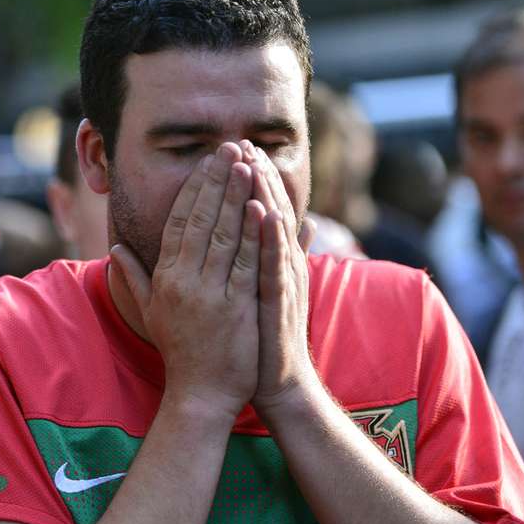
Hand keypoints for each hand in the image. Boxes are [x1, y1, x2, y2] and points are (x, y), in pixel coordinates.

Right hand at [111, 143, 264, 419]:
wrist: (201, 394)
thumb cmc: (178, 350)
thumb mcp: (149, 311)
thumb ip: (133, 277)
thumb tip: (113, 249)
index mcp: (166, 277)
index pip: (179, 221)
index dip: (194, 188)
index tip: (207, 162)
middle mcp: (184, 280)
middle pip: (202, 219)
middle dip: (217, 180)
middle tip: (229, 147)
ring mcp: (210, 294)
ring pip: (225, 234)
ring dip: (237, 196)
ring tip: (248, 162)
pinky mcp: (236, 307)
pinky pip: (247, 263)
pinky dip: (256, 234)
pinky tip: (264, 207)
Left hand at [244, 143, 315, 416]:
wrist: (278, 381)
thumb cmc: (262, 336)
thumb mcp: (263, 291)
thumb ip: (270, 259)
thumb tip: (290, 229)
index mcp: (270, 261)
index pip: (259, 211)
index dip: (248, 181)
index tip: (232, 151)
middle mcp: (280, 264)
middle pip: (268, 211)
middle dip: (255, 176)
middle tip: (241, 142)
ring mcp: (282, 281)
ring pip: (273, 230)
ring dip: (265, 194)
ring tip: (253, 162)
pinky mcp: (280, 301)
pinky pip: (275, 264)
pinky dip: (271, 237)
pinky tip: (263, 211)